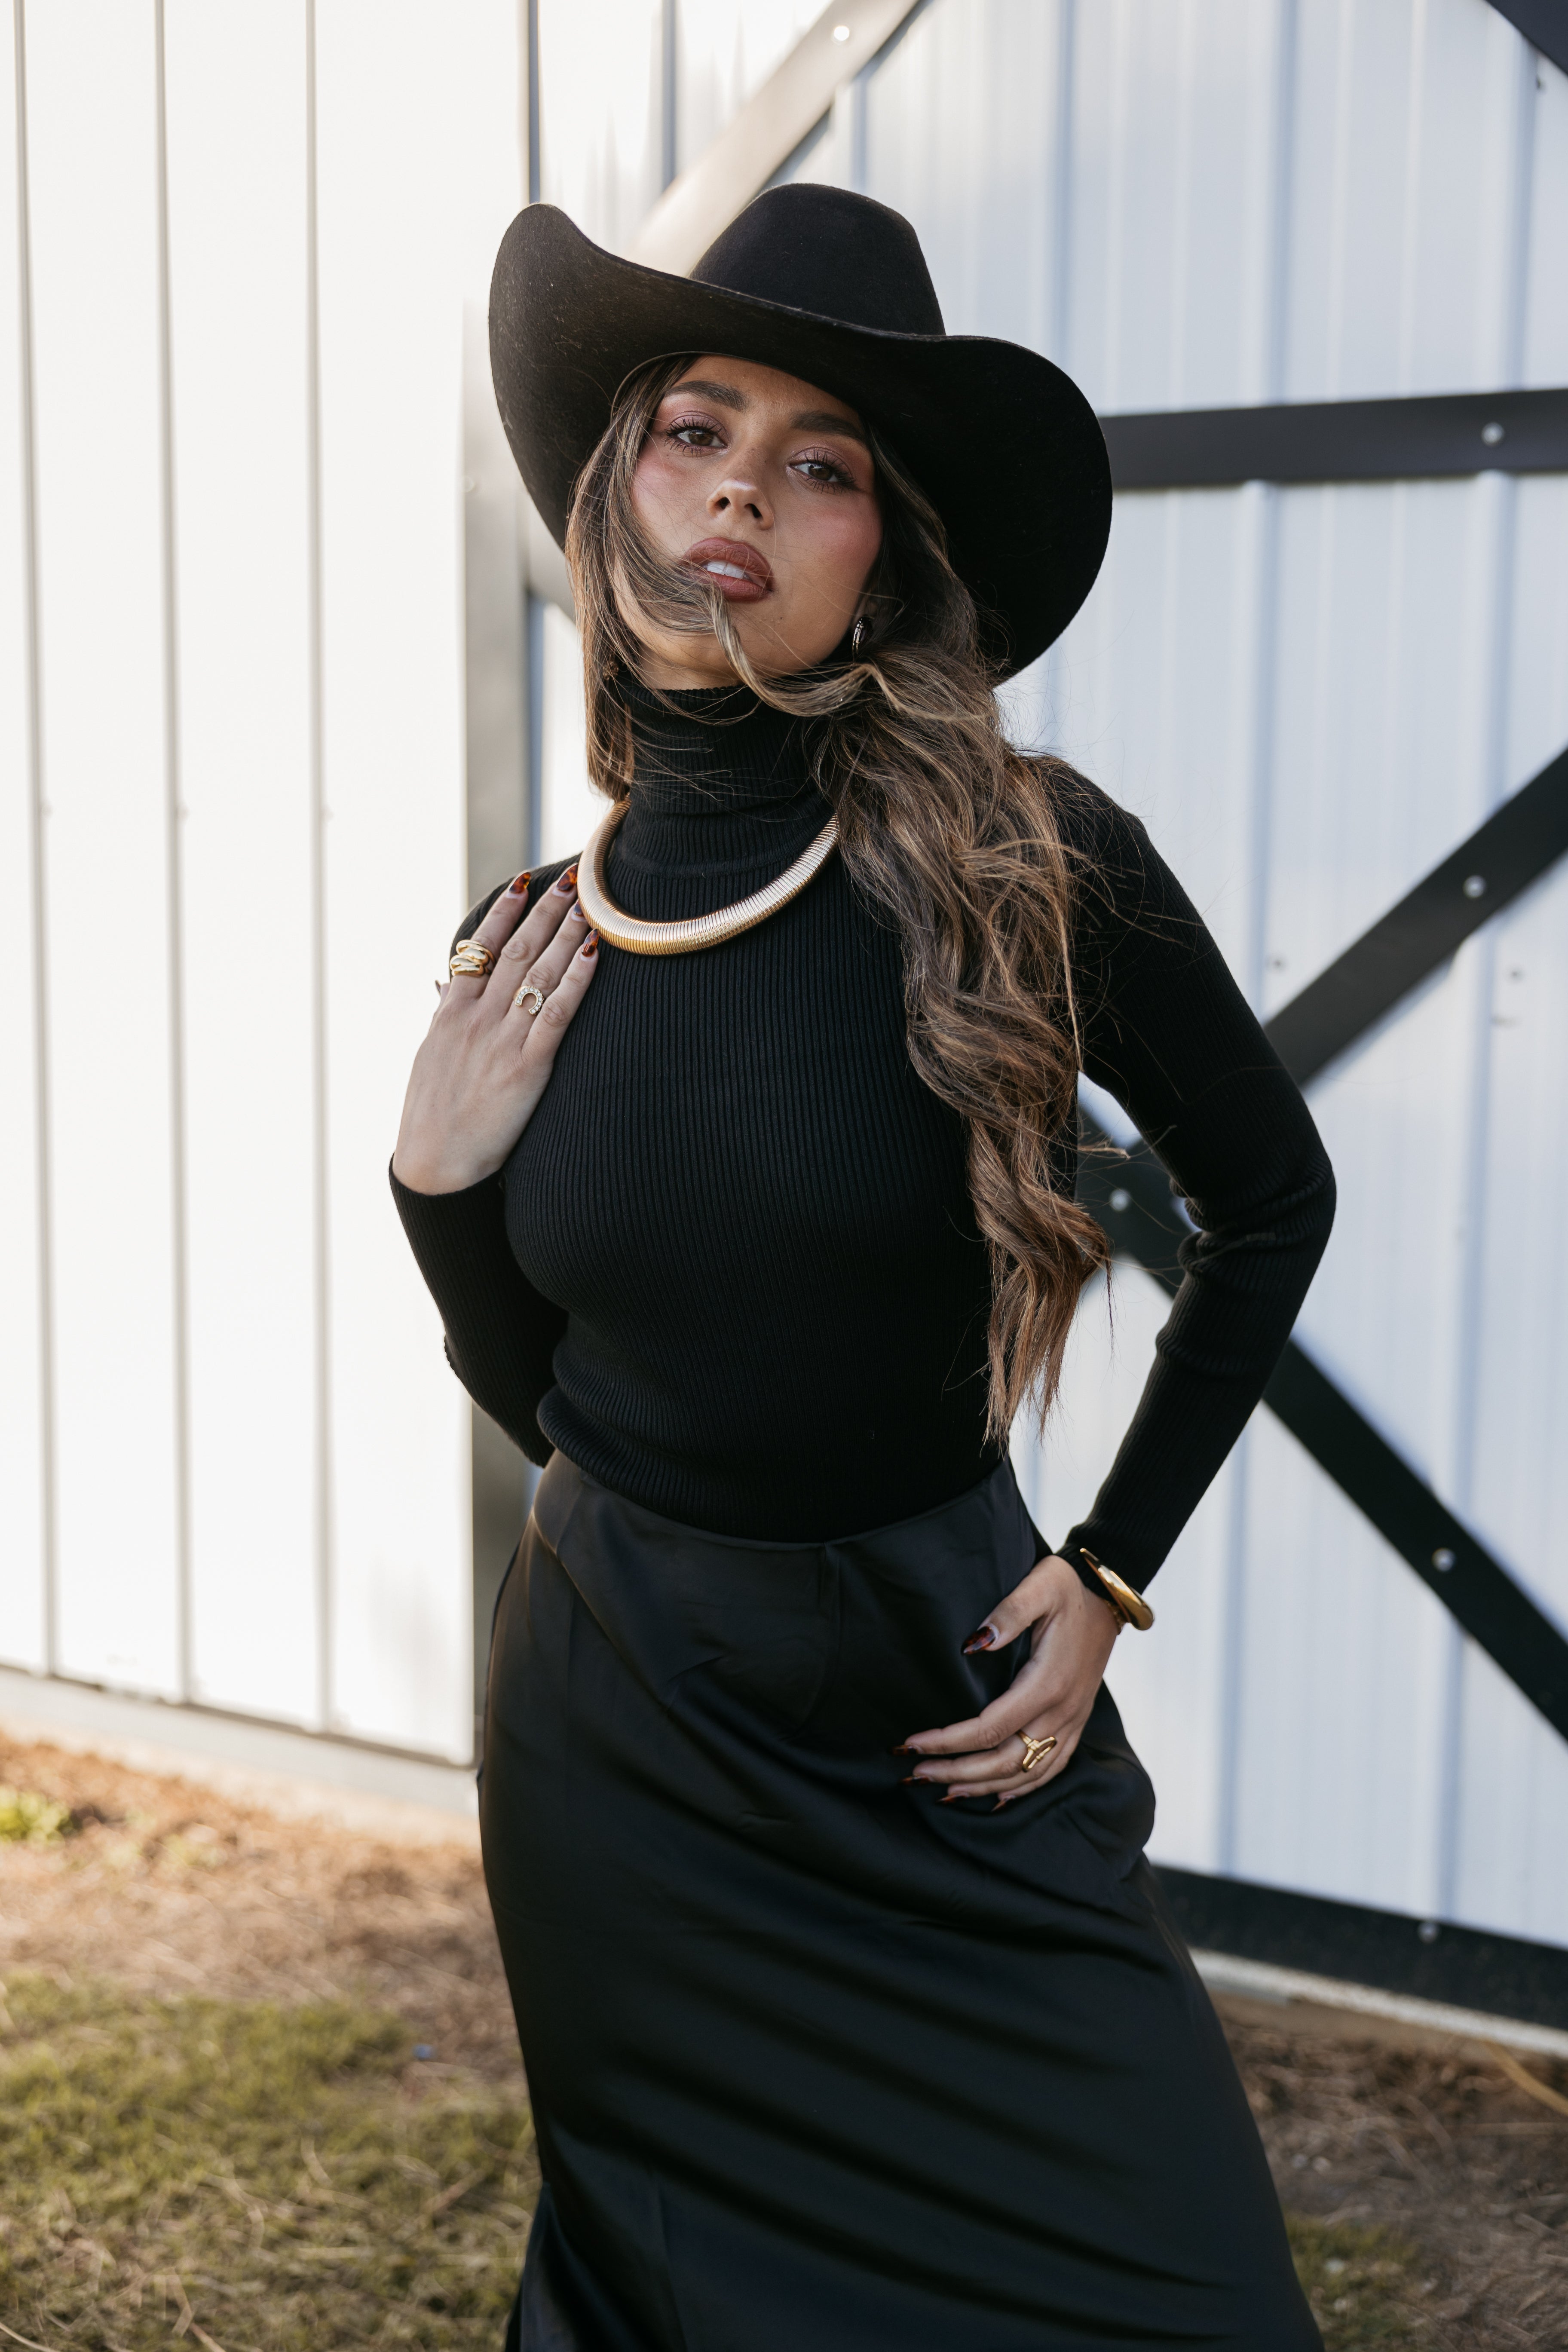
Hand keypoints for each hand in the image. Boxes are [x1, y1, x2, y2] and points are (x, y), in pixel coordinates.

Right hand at [392, 867, 598, 1194]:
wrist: (435, 1165)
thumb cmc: (432, 1114)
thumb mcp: (430, 1056)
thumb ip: (443, 1015)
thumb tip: (445, 985)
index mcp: (451, 1012)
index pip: (480, 948)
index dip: (505, 912)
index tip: (524, 881)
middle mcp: (477, 1018)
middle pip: (517, 951)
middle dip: (546, 912)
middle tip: (573, 880)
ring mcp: (502, 1040)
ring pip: (540, 974)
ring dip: (567, 934)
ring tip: (590, 904)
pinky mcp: (526, 1067)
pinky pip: (556, 1015)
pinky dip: (577, 982)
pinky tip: (595, 955)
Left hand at [899, 1555, 1120, 1808]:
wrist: (1108, 1595)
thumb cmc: (1068, 1588)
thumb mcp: (1040, 1586)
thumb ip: (1009, 1611)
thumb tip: (974, 1642)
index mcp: (1047, 1683)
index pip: (989, 1728)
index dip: (948, 1741)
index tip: (912, 1743)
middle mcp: (1062, 1712)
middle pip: (1004, 1761)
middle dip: (957, 1772)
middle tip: (917, 1774)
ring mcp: (1072, 1721)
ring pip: (1026, 1773)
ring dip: (984, 1787)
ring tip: (944, 1791)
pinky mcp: (1077, 1722)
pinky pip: (1050, 1769)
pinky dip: (1022, 1788)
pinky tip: (998, 1795)